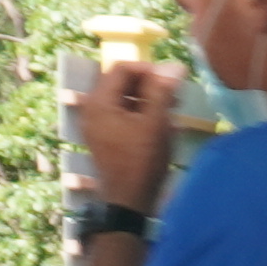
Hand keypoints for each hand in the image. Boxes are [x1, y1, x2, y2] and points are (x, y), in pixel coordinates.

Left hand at [72, 55, 183, 212]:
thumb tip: (174, 65)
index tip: (173, 81)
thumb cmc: (142, 160)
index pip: (122, 68)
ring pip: (123, 99)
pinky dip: (140, 114)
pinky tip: (159, 127)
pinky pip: (121, 115)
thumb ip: (162, 91)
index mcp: (99, 101)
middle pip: (121, 82)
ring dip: (147, 100)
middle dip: (149, 85)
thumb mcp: (155, 123)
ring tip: (170, 112)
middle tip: (174, 96)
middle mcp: (92, 108)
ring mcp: (96, 124)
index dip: (149, 69)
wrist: (128, 200)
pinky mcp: (103, 137)